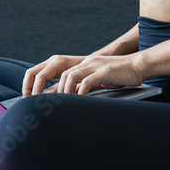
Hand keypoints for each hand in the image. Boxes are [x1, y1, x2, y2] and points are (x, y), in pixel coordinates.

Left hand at [23, 53, 145, 95]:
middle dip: (46, 90)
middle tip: (41, 106)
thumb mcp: (96, 81)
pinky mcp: (104, 71)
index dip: (38, 85)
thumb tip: (64, 100)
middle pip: (56, 73)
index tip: (31, 100)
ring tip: (60, 106)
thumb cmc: (118, 76)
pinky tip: (79, 102)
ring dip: (63, 92)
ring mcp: (93, 65)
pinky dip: (80, 92)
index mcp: (78, 65)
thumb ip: (80, 87)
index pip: (53, 72)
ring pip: (69, 76)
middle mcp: (83, 63)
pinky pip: (87, 81)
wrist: (138, 65)